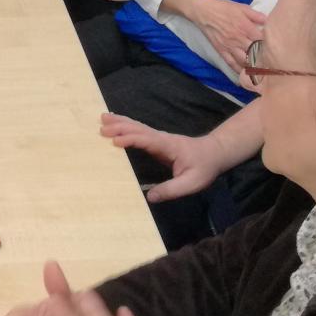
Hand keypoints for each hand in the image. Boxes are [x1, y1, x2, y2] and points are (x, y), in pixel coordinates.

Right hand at [99, 113, 220, 202]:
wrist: (214, 153)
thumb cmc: (204, 167)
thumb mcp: (192, 183)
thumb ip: (171, 190)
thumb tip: (149, 197)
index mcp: (168, 146)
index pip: (146, 140)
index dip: (131, 139)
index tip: (115, 141)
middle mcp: (161, 138)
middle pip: (138, 129)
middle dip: (120, 127)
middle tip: (101, 129)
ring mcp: (158, 137)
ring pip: (137, 126)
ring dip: (120, 122)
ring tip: (102, 118)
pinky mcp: (156, 140)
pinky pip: (138, 130)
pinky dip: (125, 124)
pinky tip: (116, 122)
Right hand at [188, 0, 266, 72]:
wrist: (205, 11)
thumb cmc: (225, 8)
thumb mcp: (243, 7)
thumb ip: (256, 15)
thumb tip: (269, 21)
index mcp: (246, 28)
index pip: (262, 41)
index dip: (270, 47)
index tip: (275, 50)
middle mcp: (239, 39)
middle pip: (254, 53)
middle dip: (263, 59)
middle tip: (271, 65)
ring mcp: (229, 46)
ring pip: (244, 61)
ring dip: (252, 67)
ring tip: (260, 72)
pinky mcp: (221, 50)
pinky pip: (231, 63)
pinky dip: (238, 69)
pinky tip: (244, 74)